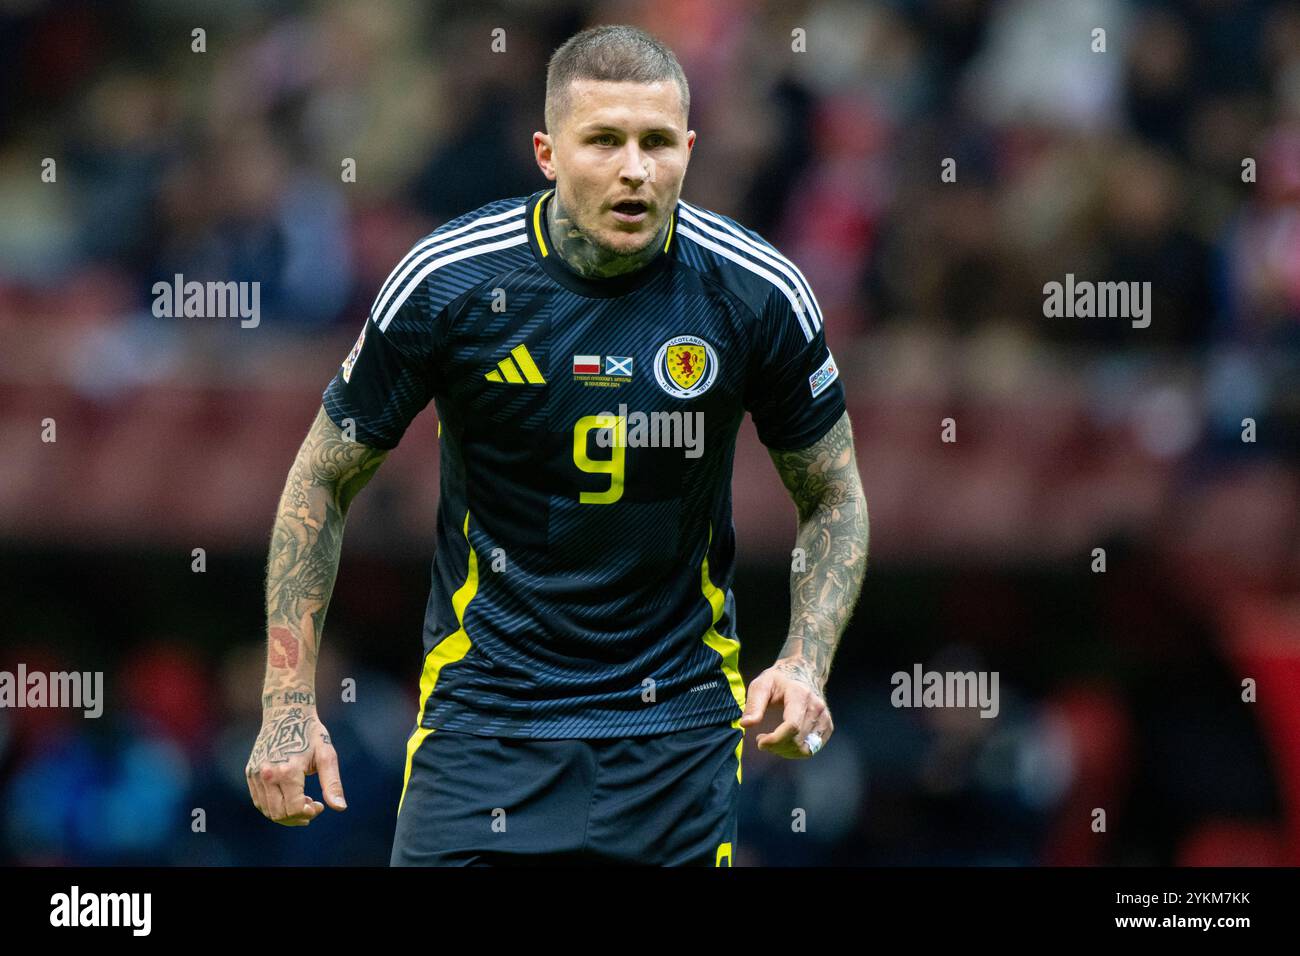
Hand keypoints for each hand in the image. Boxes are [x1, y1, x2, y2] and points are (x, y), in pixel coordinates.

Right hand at [245, 706, 346, 825]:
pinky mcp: (250, 772)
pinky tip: (288, 798)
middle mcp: (268, 774)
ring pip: (267, 810)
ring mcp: (256, 774)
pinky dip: (273, 806)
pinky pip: (259, 800)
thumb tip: (340, 808)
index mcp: (288, 771)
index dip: (309, 813)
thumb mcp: (326, 756)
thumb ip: (332, 783)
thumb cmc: (310, 733)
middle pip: (279, 814)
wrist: (286, 712)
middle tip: (312, 806)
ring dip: (285, 813)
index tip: (320, 805)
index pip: (294, 809)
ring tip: (301, 801)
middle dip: (298, 817)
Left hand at [738, 657, 832, 758]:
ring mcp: (824, 718)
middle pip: (797, 740)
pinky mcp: (827, 727)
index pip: (792, 726)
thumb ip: (754, 705)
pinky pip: (812, 749)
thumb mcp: (761, 685)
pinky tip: (785, 743)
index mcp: (800, 694)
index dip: (775, 740)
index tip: (759, 741)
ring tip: (773, 742)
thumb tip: (745, 724)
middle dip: (776, 747)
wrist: (803, 672)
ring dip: (785, 752)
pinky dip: (796, 752)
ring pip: (805, 749)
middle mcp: (816, 707)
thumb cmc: (779, 679)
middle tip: (762, 740)